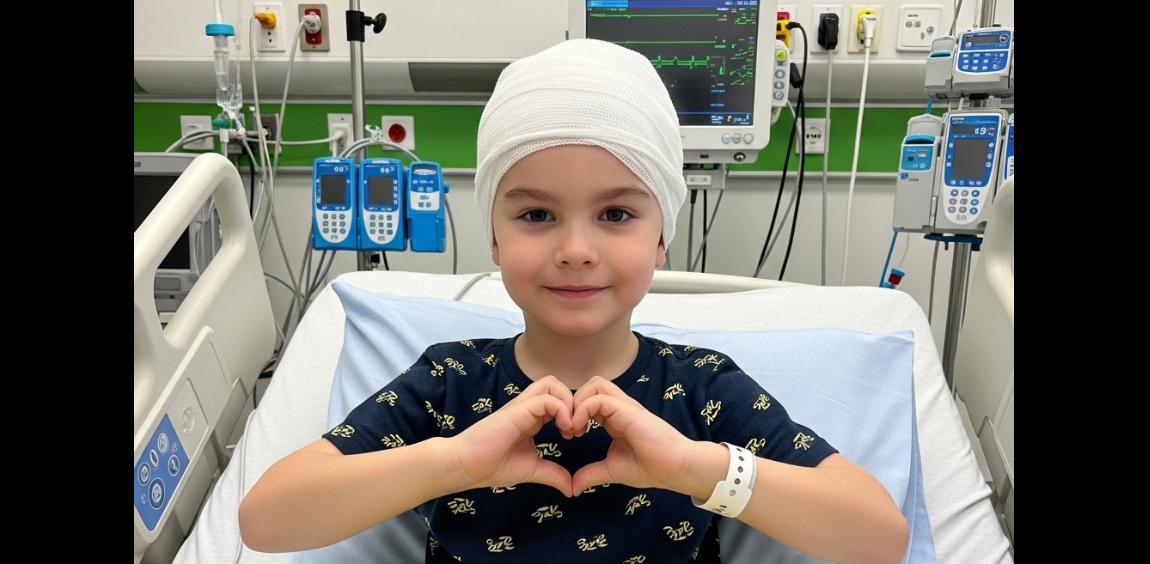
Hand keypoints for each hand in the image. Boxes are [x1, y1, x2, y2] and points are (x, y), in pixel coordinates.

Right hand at [451, 376, 574, 496]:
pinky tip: (564, 429)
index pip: (557, 399)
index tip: (575, 435)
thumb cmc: (492, 466)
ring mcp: (521, 407)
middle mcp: (527, 408)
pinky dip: (561, 409)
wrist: (466, 466)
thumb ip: (552, 474)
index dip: (572, 413)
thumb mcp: (531, 470)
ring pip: (551, 384)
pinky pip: (546, 398)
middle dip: (573, 402)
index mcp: (531, 418)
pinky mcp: (517, 411)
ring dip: (567, 402)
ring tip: (569, 427)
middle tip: (575, 428)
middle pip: (555, 385)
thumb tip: (571, 488)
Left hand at [568, 376, 693, 494]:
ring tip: (574, 427)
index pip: (589, 400)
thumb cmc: (650, 467)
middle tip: (569, 429)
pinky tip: (579, 429)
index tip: (569, 436)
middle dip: (573, 403)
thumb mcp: (612, 470)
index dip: (574, 413)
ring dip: (578, 402)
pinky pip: (599, 398)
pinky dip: (583, 409)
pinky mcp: (628, 410)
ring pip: (595, 384)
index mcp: (615, 418)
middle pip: (591, 386)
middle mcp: (619, 408)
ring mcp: (625, 407)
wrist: (675, 468)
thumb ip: (591, 474)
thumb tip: (572, 488)